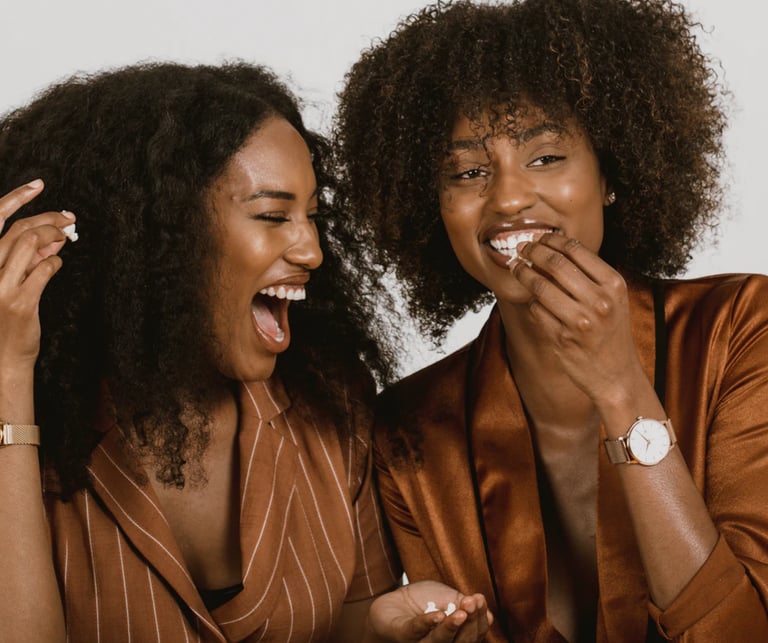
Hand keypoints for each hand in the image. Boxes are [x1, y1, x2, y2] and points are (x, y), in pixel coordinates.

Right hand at [0, 179, 74, 372]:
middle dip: (48, 219)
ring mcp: (2, 286)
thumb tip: (51, 239)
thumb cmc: (6, 321)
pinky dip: (55, 262)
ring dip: (53, 237)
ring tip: (66, 237)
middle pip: (19, 230)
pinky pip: (44, 270)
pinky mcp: (21, 302)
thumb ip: (27, 260)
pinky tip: (57, 264)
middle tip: (69, 218)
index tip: (39, 186)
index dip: (18, 197)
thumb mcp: (11, 283)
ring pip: (29, 245)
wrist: (1, 357)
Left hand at [368, 580, 492, 641]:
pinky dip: (428, 623)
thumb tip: (488, 615)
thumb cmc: (421, 603)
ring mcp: (419, 642)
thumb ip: (463, 605)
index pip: (473, 634)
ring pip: (439, 641)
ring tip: (461, 612)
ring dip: (452, 626)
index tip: (480, 599)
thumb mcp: (447, 597)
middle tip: (473, 602)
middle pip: (461, 641)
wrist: (391, 603)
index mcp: (454, 638)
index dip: (479, 619)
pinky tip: (438, 615)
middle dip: (470, 621)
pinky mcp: (401, 634)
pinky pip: (415, 630)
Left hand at [511, 233, 647, 405]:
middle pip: (555, 264)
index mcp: (613, 284)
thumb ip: (589, 275)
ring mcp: (579, 320)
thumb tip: (553, 249)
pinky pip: (536, 310)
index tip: (538, 238)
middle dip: (532, 252)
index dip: (551, 240)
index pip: (575, 250)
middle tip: (521, 249)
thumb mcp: (612, 299)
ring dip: (523, 273)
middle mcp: (599, 300)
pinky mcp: (562, 337)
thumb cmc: (611, 332)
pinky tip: (531, 298)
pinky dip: (531, 301)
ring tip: (516, 268)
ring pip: (540, 286)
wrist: (616, 375)